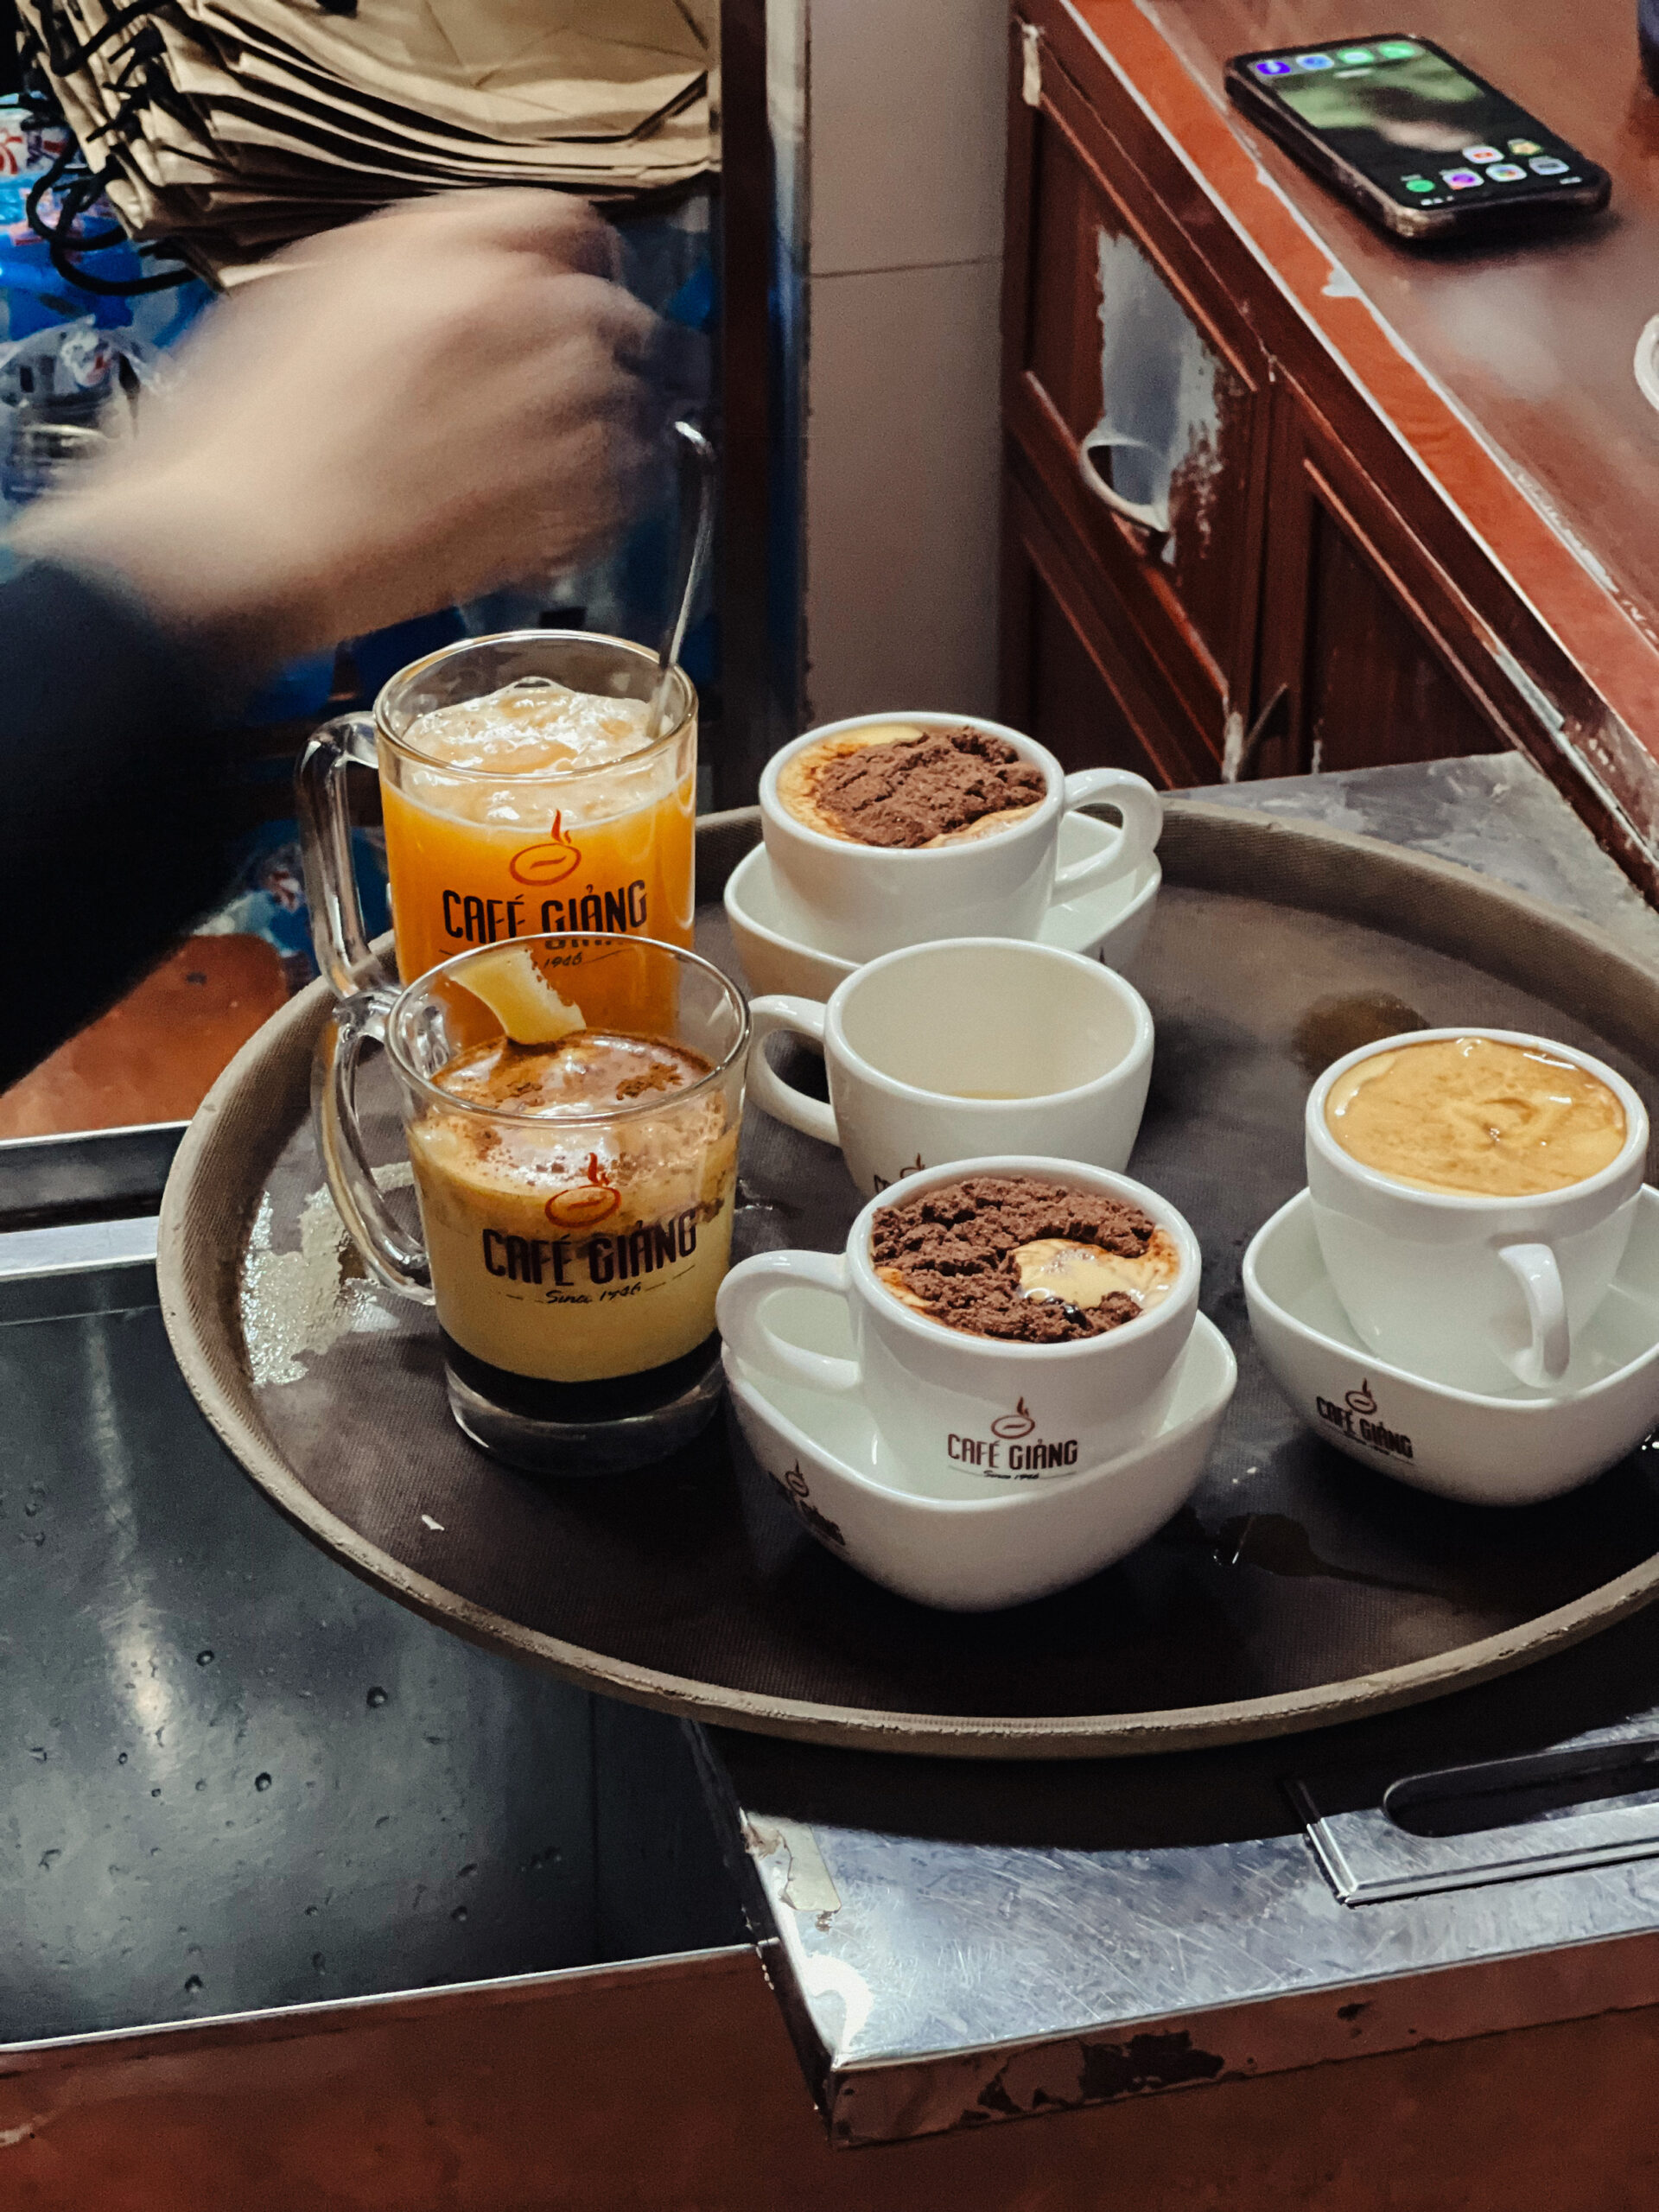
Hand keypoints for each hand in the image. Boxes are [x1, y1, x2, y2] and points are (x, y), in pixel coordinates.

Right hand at [12, 191, 663, 673]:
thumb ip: (396, 276)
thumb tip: (445, 282)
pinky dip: (600, 502)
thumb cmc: (238, 441)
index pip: (555, 220)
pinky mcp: (554, 506)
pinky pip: (620, 492)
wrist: (230, 545)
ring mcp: (540, 412)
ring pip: (622, 402)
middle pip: (602, 311)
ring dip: (595, 427)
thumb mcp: (298, 300)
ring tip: (548, 459)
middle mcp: (503, 317)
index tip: (566, 283)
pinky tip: (553, 516)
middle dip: (587, 347)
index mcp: (433, 252)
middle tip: (553, 387)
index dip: (567, 256)